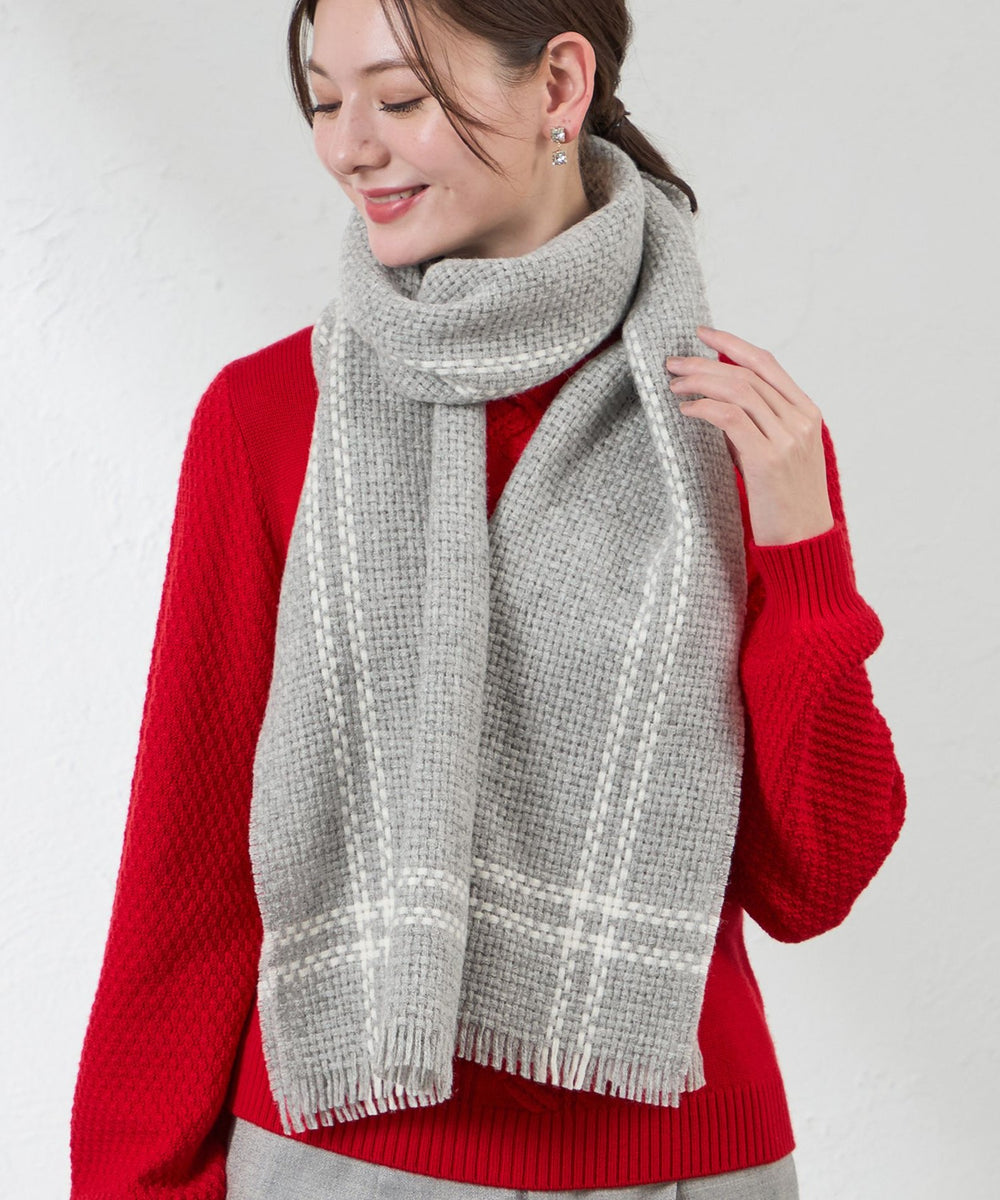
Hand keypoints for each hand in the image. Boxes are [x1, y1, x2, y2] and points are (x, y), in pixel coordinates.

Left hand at [665, 325, 834, 545]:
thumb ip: (752, 426)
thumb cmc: (785, 502)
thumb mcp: (775, 454)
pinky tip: (686, 410)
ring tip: (674, 386)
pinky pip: (731, 419)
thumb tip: (714, 403)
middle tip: (673, 362)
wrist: (804, 543)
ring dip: (700, 383)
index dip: (733, 344)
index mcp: (807, 412)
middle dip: (705, 363)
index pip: (767, 363)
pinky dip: (704, 408)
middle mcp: (800, 420)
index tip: (703, 333)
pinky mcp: (768, 460)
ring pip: (739, 391)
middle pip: (747, 374)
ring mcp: (787, 439)